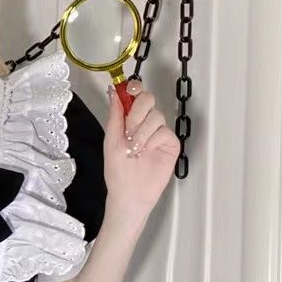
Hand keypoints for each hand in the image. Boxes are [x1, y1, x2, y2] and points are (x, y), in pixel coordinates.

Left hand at [104, 80, 179, 214]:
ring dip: (142, 132)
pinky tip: (146, 151)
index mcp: (129, 120)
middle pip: (148, 99)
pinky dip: (153, 140)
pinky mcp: (170, 143)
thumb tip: (113, 91)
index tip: (129, 90)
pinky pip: (165, 131)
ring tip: (134, 148)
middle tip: (129, 130)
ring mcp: (158, 133)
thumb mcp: (111, 140)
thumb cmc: (118, 171)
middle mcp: (145, 123)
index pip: (135, 95)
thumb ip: (114, 115)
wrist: (129, 192)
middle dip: (137, 112)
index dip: (134, 88)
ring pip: (156, 116)